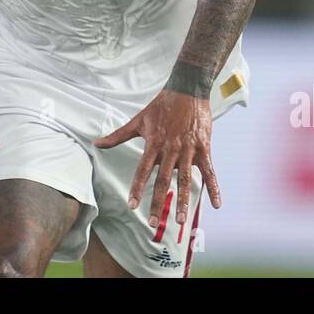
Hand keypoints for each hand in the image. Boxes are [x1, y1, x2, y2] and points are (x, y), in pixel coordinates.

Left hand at [94, 89, 221, 228]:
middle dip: (158, 202)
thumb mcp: (138, 121)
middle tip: (153, 222)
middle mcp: (170, 149)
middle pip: (163, 180)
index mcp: (154, 144)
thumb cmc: (161, 106)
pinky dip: (214, 187)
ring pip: (185, 179)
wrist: (187, 90)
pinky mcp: (204, 148)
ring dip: (184, 201)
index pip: (143, 170)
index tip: (132, 205)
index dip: (137, 188)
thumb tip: (97, 143)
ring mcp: (188, 149)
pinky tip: (216, 204)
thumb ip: (118, 136)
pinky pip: (209, 171)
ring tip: (181, 220)